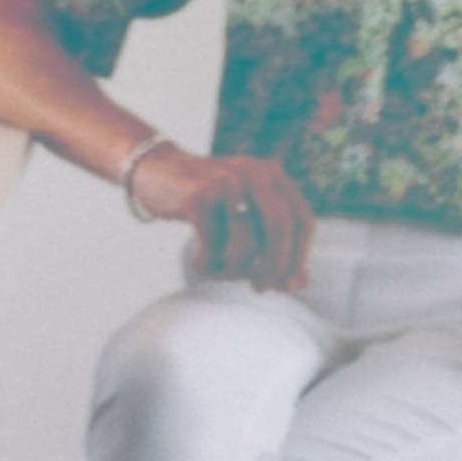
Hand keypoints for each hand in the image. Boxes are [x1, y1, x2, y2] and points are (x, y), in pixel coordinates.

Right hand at [133, 149, 316, 290]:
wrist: (158, 172)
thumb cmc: (211, 202)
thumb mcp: (246, 216)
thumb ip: (275, 247)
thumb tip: (300, 283)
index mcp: (271, 174)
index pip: (303, 220)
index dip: (299, 257)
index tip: (287, 283)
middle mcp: (252, 172)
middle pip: (280, 229)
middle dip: (274, 267)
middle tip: (260, 288)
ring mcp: (224, 182)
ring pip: (246, 245)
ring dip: (233, 271)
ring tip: (220, 270)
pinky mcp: (197, 197)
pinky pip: (214, 247)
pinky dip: (208, 265)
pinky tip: (200, 262)